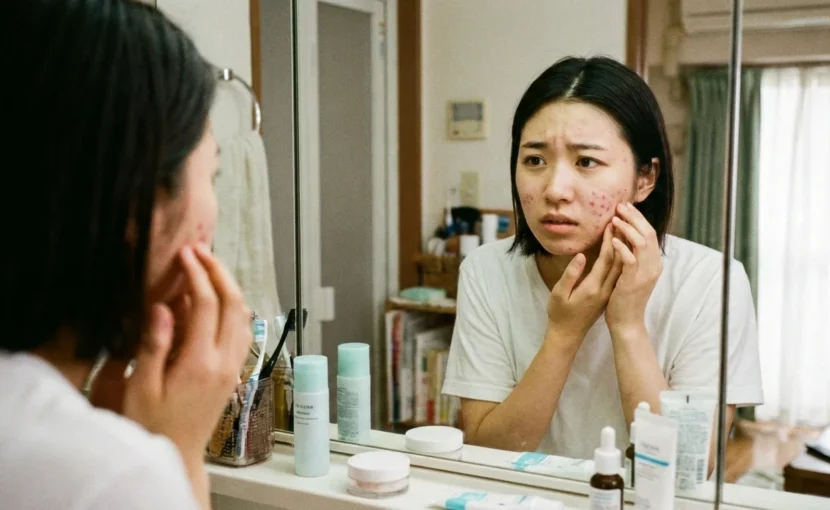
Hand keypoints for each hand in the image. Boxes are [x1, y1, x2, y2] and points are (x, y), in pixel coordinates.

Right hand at [122, 244, 251, 464]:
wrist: (178, 453)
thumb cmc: (154, 424)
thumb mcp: (141, 388)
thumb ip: (153, 346)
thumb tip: (163, 307)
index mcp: (200, 363)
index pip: (207, 305)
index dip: (198, 274)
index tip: (185, 254)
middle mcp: (225, 362)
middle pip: (234, 303)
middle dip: (220, 271)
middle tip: (201, 250)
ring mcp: (234, 366)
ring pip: (244, 315)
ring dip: (230, 287)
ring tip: (209, 267)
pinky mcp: (235, 371)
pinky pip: (243, 331)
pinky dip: (234, 307)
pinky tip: (218, 299)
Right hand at [546, 225, 622, 344]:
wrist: (568, 335)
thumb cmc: (559, 313)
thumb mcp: (558, 294)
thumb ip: (570, 275)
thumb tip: (580, 256)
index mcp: (593, 287)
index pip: (606, 259)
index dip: (610, 240)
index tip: (610, 223)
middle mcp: (605, 289)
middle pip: (618, 260)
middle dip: (621, 240)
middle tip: (621, 222)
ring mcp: (609, 292)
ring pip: (622, 267)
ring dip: (624, 248)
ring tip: (625, 231)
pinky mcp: (609, 294)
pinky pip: (619, 273)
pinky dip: (622, 259)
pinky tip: (621, 249)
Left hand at [606, 202, 662, 333]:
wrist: (626, 321)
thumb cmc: (625, 297)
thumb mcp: (631, 272)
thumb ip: (631, 255)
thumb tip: (624, 234)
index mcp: (654, 262)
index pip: (649, 233)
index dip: (638, 218)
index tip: (625, 206)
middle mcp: (653, 266)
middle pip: (648, 233)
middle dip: (634, 217)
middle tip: (619, 206)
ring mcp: (645, 274)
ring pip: (641, 243)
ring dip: (627, 228)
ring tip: (614, 220)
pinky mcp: (632, 281)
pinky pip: (630, 259)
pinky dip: (622, 247)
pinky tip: (612, 240)